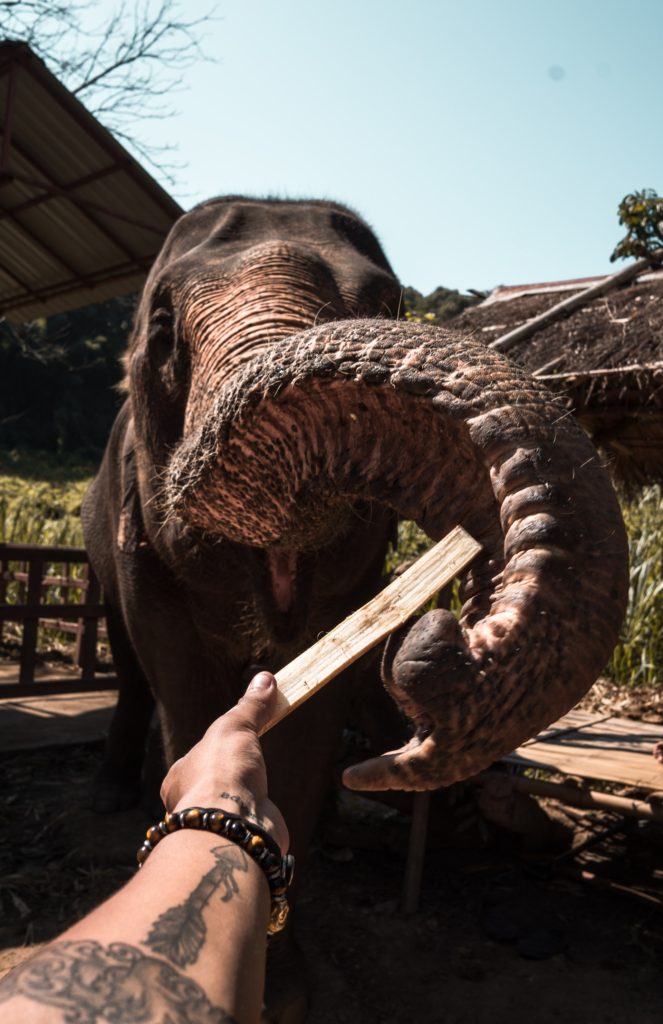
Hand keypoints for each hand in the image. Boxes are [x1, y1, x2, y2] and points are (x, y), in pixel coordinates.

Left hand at [160, 672, 288, 853]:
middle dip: (229, 776)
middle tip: (249, 762)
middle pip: (212, 783)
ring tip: (258, 787)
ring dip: (242, 799)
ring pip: (228, 808)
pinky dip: (258, 818)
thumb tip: (266, 678)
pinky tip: (265, 811)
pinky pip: (247, 826)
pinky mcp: (237, 841)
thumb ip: (250, 706)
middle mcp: (191, 804)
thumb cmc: (223, 772)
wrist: (235, 825)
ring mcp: (214, 825)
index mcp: (179, 777)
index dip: (218, 747)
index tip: (238, 738)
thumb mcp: (236, 727)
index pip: (197, 758)